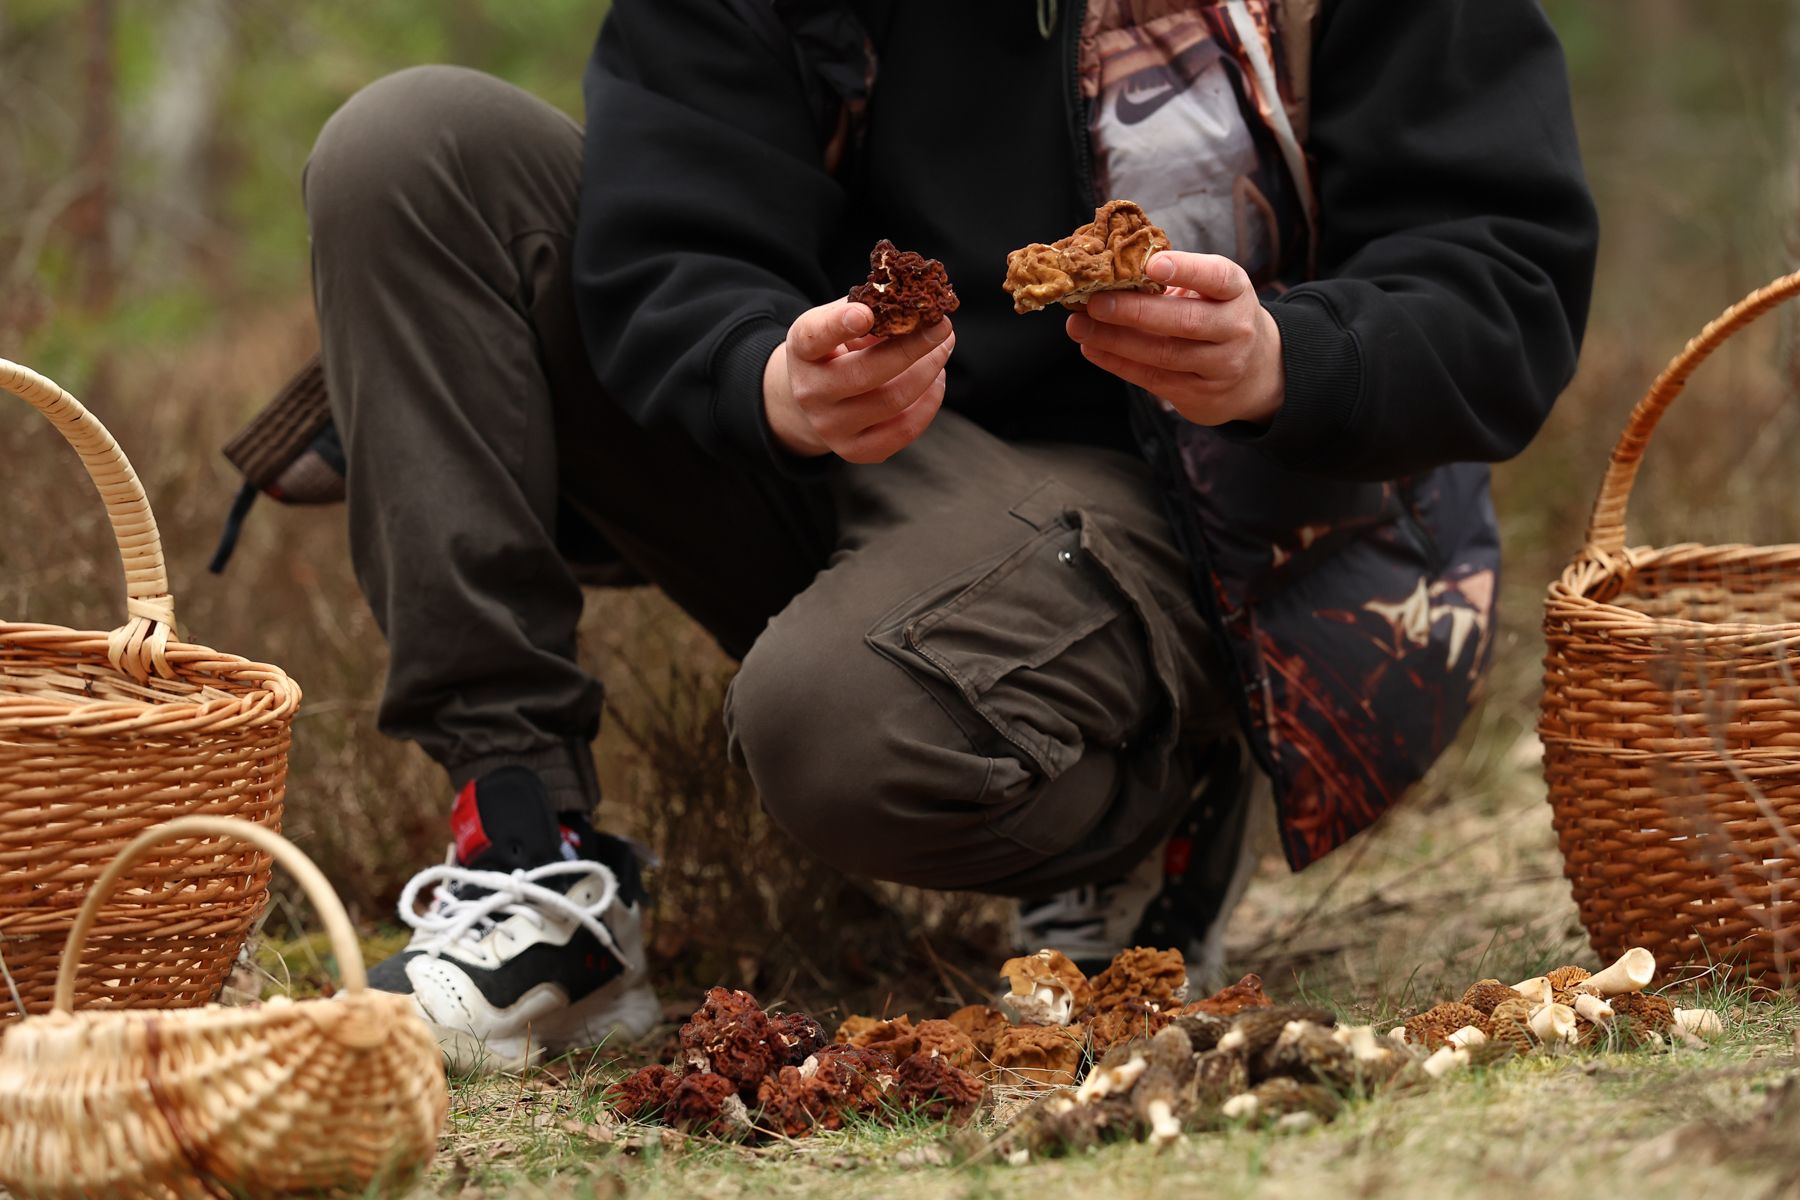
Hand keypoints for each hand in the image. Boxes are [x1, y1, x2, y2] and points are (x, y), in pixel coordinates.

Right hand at [763, 299, 953, 462]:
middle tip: (943, 328)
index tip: (864, 314)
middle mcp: (810, 393)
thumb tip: (916, 309)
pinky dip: (929, 402)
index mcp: (803, 351)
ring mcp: (831, 427)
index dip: (838, 325)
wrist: (817, 398)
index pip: (814, 337)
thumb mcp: (836, 321)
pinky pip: (904, 430)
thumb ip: (866, 310)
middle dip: (913, 348)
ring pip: (893, 401)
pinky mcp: (855, 451)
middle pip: (866, 373)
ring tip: (942, 350)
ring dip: (929, 372)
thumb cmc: (835, 349)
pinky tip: (935, 381)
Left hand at [1065, 251, 1283, 426]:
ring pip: (1163, 354)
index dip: (1186, 270)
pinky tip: (1092, 347)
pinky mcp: (1200, 394)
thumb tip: (1109, 267)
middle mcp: (1234, 329)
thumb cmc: (1216, 316)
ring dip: (1114, 340)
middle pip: (1182, 321)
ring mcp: (1219, 366)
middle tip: (1094, 301)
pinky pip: (1152, 379)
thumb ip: (1171, 279)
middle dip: (1133, 311)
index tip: (1152, 264)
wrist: (1255, 372)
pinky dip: (1117, 362)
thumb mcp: (1209, 291)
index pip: (1216, 277)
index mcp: (1235, 291)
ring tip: (1079, 326)